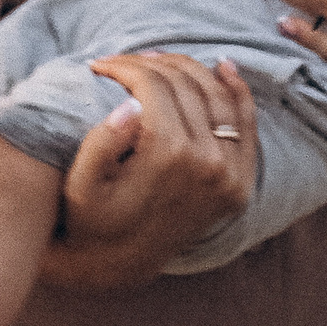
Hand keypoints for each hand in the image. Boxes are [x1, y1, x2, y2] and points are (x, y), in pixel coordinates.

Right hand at [38, 51, 256, 289]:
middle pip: (185, 85)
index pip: (152, 86)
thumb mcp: (80, 183)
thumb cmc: (92, 219)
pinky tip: (223, 68)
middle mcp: (209, 162)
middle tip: (126, 62)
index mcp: (169, 155)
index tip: (101, 65)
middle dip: (151, 64)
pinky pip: (246, 125)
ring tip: (160, 61)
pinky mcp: (240, 183)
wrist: (120, 264)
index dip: (124, 67)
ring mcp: (231, 173)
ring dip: (189, 69)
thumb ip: (101, 142)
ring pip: (217, 96)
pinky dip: (237, 91)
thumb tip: (131, 104)